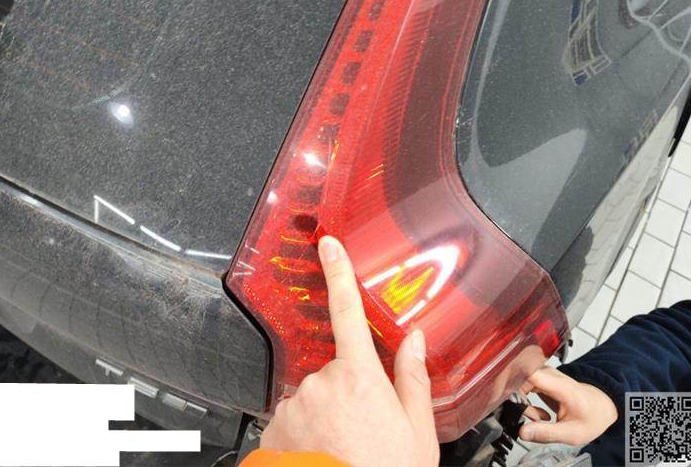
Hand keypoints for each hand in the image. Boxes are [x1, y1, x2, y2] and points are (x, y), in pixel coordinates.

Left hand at [260, 236, 438, 466]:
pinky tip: (322, 453)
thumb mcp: (417, 431)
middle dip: (348, 388)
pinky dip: (305, 431)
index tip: (327, 244)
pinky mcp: (273, 428)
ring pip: (313, 395)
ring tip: (344, 446)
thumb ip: (412, 377)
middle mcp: (320, 383)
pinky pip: (292, 418)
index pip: (347, 311)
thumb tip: (413, 339)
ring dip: (326, 412)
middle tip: (365, 427)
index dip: (337, 272)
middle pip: (335, 368)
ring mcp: (293, 406)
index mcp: (360, 377)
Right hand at [519, 367, 617, 445]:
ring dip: (523, 403)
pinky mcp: (541, 378)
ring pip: (520, 383)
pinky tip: (539, 414)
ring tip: (538, 419)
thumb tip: (522, 432)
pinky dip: (526, 401)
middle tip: (531, 419)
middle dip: (519, 402)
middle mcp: (551, 375)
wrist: (601, 407)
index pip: (529, 373)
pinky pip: (524, 386)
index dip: (512, 382)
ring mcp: (545, 375)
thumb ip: (546, 433)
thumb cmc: (590, 416)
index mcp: (560, 386)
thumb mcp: (571, 433)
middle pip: (520, 380)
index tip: (503, 395)